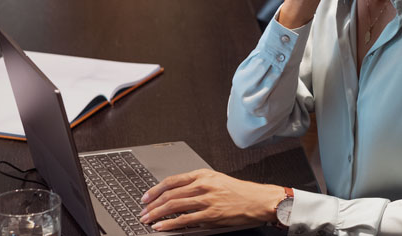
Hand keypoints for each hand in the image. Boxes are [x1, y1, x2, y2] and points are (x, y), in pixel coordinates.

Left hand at [138, 169, 285, 230]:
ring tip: (147, 220)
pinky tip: (162, 227)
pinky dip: (170, 224)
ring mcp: (207, 200)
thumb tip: (176, 194)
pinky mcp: (211, 214)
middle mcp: (204, 185)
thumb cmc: (240, 192)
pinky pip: (185, 220)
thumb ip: (197, 185)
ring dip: (157, 214)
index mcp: (203, 174)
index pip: (172, 180)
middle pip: (170, 194)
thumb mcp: (217, 180)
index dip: (155, 189)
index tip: (145, 196)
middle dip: (152, 204)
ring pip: (174, 206)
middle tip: (142, 211)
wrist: (259, 200)